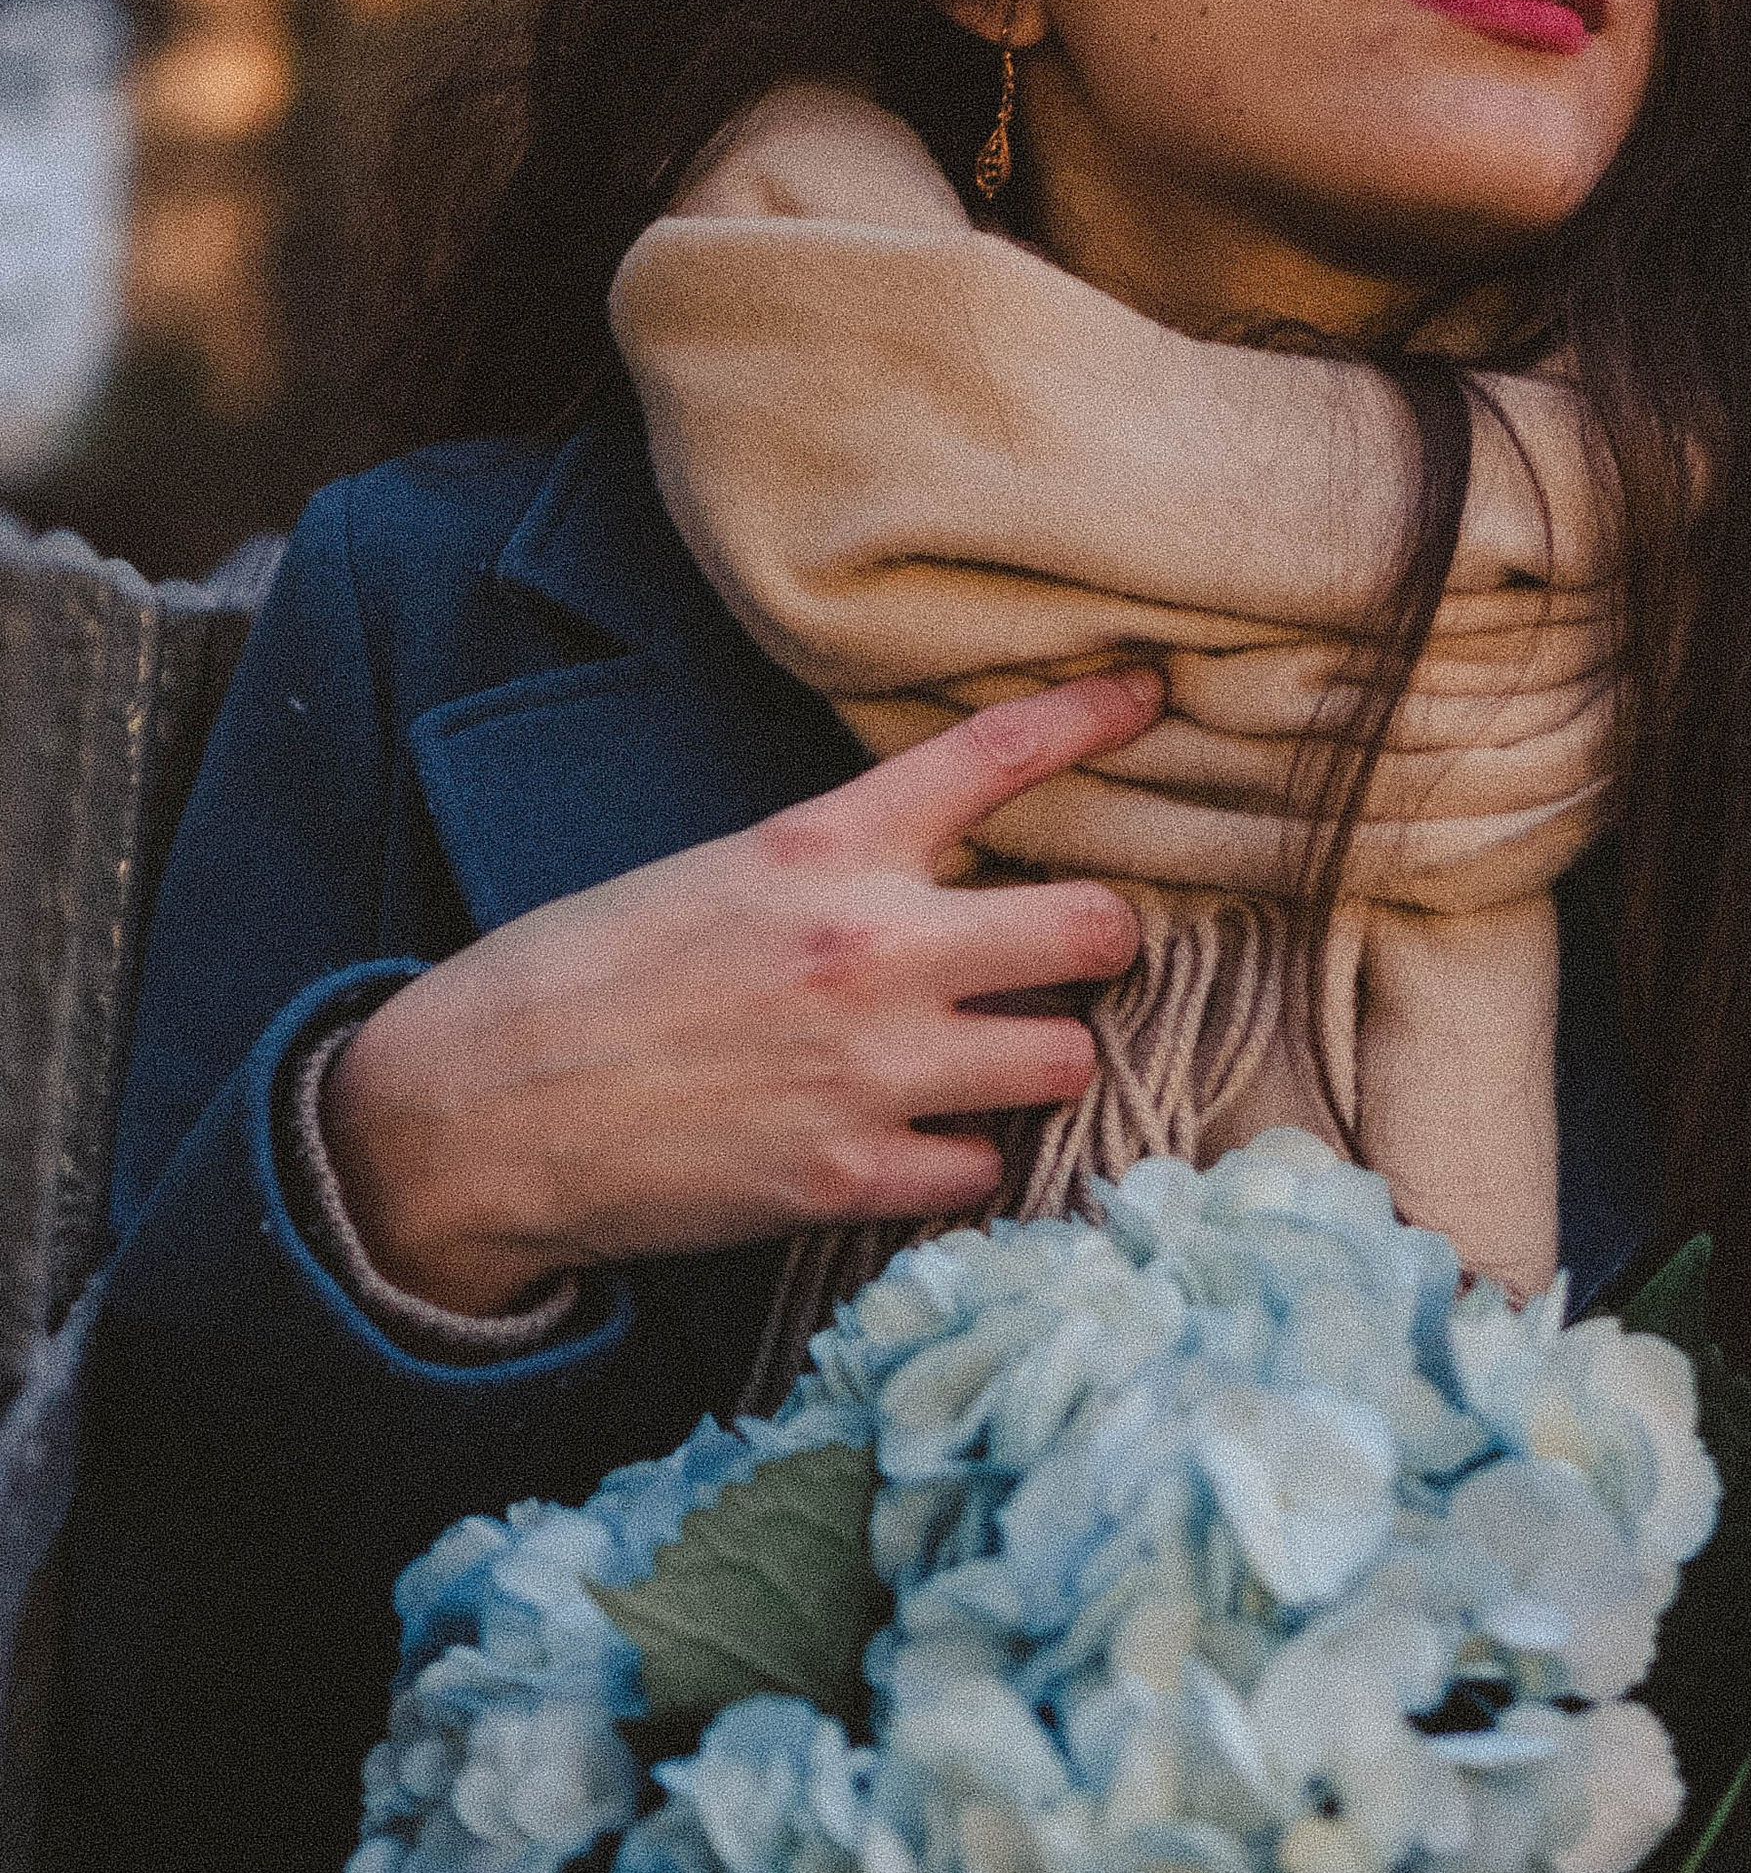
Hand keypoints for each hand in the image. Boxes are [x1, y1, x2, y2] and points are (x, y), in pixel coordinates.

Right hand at [320, 670, 1159, 1313]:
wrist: (476, 1111)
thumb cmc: (581, 980)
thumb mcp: (713, 875)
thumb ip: (836, 868)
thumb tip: (936, 879)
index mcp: (822, 847)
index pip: (994, 755)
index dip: (1093, 716)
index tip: (1151, 696)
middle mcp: (870, 948)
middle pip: (1098, 928)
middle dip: (1105, 942)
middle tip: (1072, 958)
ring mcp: (872, 1069)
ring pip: (1068, 1057)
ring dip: (1042, 1060)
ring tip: (987, 1062)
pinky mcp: (853, 1176)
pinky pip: (989, 1168)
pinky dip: (964, 1160)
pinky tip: (916, 1145)